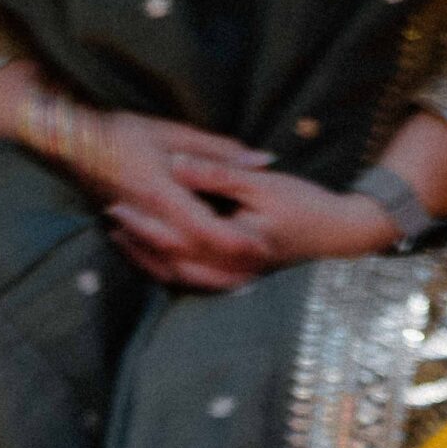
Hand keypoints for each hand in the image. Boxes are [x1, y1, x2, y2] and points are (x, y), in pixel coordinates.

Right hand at [94, 112, 278, 287]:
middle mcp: (150, 222)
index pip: (206, 228)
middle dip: (228, 270)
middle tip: (259, 274)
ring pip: (177, 271)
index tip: (261, 249)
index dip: (235, 243)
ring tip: (237, 284)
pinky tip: (199, 281)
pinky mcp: (129, 242)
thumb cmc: (122, 134)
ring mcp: (138, 236)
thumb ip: (218, 151)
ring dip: (207, 281)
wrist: (75, 146)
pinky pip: (156, 270)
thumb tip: (262, 160)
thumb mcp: (172, 133)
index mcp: (163, 194)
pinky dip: (179, 279)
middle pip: (196, 259)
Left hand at [111, 160, 394, 286]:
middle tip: (108, 215)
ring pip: (176, 277)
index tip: (115, 199)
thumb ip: (218, 173)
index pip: (180, 237)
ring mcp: (233, 282)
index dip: (144, 220)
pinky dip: (164, 265)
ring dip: (146, 256)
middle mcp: (232, 272)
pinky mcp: (233, 282)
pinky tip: (144, 248)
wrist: (339, 235)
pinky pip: (190, 281)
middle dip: (137, 241)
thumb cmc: (305, 205)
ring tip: (117, 231)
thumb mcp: (262, 183)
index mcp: (237, 245)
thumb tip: (178, 165)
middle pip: (171, 263)